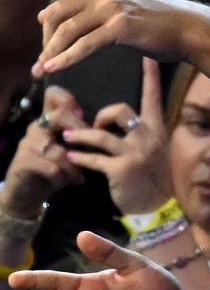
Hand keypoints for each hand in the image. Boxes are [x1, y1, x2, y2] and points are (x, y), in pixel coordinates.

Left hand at [0, 0, 202, 75]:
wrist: (188, 28)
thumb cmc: (154, 22)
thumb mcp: (117, 7)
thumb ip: (84, 10)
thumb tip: (44, 20)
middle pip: (55, 14)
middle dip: (45, 40)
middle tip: (42, 61)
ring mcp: (110, 6)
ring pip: (66, 31)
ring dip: (50, 54)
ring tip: (40, 71)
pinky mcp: (120, 27)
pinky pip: (84, 45)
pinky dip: (66, 59)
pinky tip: (53, 69)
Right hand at [0, 86, 87, 217]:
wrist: (28, 193)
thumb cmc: (55, 169)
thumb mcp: (72, 149)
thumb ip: (83, 137)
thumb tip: (107, 129)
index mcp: (49, 120)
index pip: (53, 95)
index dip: (69, 99)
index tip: (85, 115)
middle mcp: (37, 127)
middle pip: (58, 116)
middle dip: (81, 131)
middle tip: (92, 146)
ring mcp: (28, 144)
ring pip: (57, 148)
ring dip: (75, 163)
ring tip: (84, 173)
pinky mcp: (23, 162)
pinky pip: (51, 166)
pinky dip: (68, 174)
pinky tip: (77, 181)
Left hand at [60, 59, 172, 213]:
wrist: (160, 209)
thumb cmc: (156, 179)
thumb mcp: (157, 153)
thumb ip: (144, 136)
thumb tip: (124, 125)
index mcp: (157, 131)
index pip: (153, 98)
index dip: (151, 77)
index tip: (148, 57)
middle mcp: (147, 138)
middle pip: (120, 111)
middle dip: (102, 116)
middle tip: (94, 126)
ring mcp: (135, 153)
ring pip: (100, 135)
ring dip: (80, 136)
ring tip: (68, 138)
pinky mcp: (120, 170)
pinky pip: (94, 158)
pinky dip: (80, 157)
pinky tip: (72, 158)